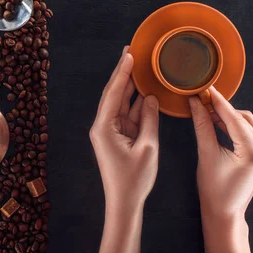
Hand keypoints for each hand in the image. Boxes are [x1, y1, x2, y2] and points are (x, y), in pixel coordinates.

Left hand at [90, 47, 159, 252]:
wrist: (124, 202)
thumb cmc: (134, 179)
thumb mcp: (147, 147)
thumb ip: (149, 119)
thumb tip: (150, 98)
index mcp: (104, 127)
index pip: (114, 93)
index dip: (122, 73)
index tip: (129, 54)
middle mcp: (103, 125)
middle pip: (114, 93)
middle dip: (122, 72)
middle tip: (131, 51)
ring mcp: (110, 130)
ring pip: (121, 102)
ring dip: (130, 85)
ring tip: (139, 64)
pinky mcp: (117, 136)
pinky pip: (127, 114)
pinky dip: (136, 102)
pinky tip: (144, 89)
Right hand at [189, 87, 252, 252]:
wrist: (224, 212)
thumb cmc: (213, 188)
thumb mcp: (206, 153)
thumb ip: (202, 125)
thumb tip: (195, 102)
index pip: (234, 118)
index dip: (218, 102)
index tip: (205, 89)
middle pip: (243, 118)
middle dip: (222, 109)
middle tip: (202, 102)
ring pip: (247, 123)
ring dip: (228, 117)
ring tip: (207, 112)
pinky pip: (249, 133)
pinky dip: (234, 126)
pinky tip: (218, 123)